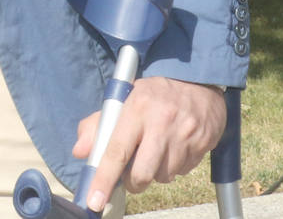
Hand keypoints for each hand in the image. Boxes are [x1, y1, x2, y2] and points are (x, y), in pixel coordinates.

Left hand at [73, 78, 225, 211]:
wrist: (198, 83)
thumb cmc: (154, 94)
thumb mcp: (123, 98)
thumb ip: (98, 124)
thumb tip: (80, 151)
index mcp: (137, 108)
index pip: (116, 150)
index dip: (104, 178)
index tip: (94, 200)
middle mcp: (161, 123)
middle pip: (142, 174)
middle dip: (133, 182)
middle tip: (131, 174)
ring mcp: (184, 135)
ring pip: (163, 176)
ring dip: (155, 173)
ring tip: (155, 150)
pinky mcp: (202, 145)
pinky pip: (182, 172)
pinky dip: (173, 167)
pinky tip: (173, 148)